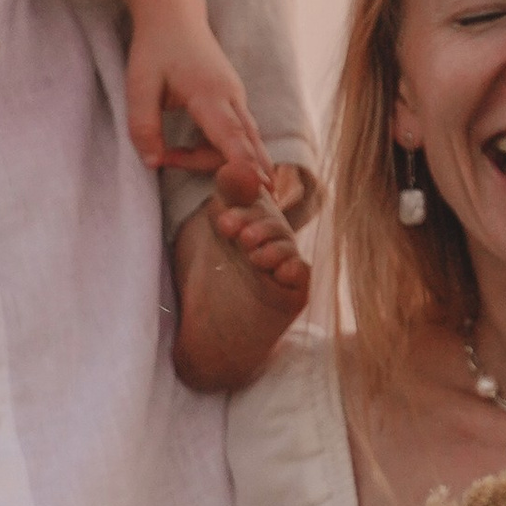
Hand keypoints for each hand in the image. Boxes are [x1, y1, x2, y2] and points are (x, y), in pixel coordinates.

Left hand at [124, 12, 266, 177]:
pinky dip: (220, 151)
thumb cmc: (155, 48)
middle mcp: (232, 97)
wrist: (174, 15)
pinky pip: (237, 136)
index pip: (234, 137)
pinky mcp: (234, 102)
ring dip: (213, 161)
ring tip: (172, 155)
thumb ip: (143, 126)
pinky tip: (188, 151)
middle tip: (198, 180)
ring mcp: (237, 99)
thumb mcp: (138, 85)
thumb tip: (154, 164)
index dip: (246, 166)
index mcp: (210, 93)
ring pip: (242, 144)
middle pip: (243, 148)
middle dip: (232, 174)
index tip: (260, 190)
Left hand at [207, 157, 312, 317]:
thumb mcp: (204, 236)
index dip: (242, 208)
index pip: (253, 204)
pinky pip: (301, 274)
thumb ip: (222, 200)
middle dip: (254, 224)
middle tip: (233, 233)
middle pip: (272, 223)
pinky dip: (292, 269)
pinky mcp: (294, 293)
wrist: (205, 341)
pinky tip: (279, 271)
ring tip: (253, 255)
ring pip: (287, 247)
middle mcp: (269, 244)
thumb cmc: (206, 288)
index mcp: (248, 226)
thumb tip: (233, 164)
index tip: (222, 223)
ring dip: (270, 246)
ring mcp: (283, 269)